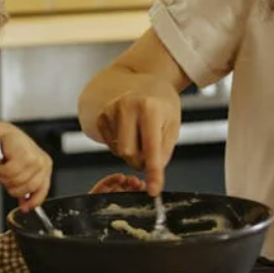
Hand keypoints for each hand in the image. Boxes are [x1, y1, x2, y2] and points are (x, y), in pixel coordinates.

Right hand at [0, 123, 52, 211]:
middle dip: (12, 188)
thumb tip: (25, 205)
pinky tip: (0, 163)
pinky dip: (0, 170)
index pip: (42, 191)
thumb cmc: (14, 152)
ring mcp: (34, 159)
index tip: (25, 208)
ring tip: (3, 169)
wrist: (5, 134)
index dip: (33, 202)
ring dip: (4, 178)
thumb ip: (26, 186)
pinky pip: (8, 172)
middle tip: (6, 179)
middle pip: (26, 189)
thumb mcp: (24, 170)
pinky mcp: (23, 154)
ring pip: (16, 181)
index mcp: (46, 168)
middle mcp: (43, 163)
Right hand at [94, 78, 181, 195]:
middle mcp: (127, 106)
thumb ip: (164, 151)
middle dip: (141, 161)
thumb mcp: (172, 125)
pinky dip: (122, 146)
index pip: (151, 148)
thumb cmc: (163, 105)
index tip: (153, 190)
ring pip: (119, 151)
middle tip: (151, 154)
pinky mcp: (101, 116)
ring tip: (141, 136)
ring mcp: (110, 110)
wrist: (145, 82)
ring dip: (133, 154)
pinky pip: (111, 145)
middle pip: (129, 154)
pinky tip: (129, 132)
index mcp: (149, 108)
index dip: (153, 172)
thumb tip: (152, 174)